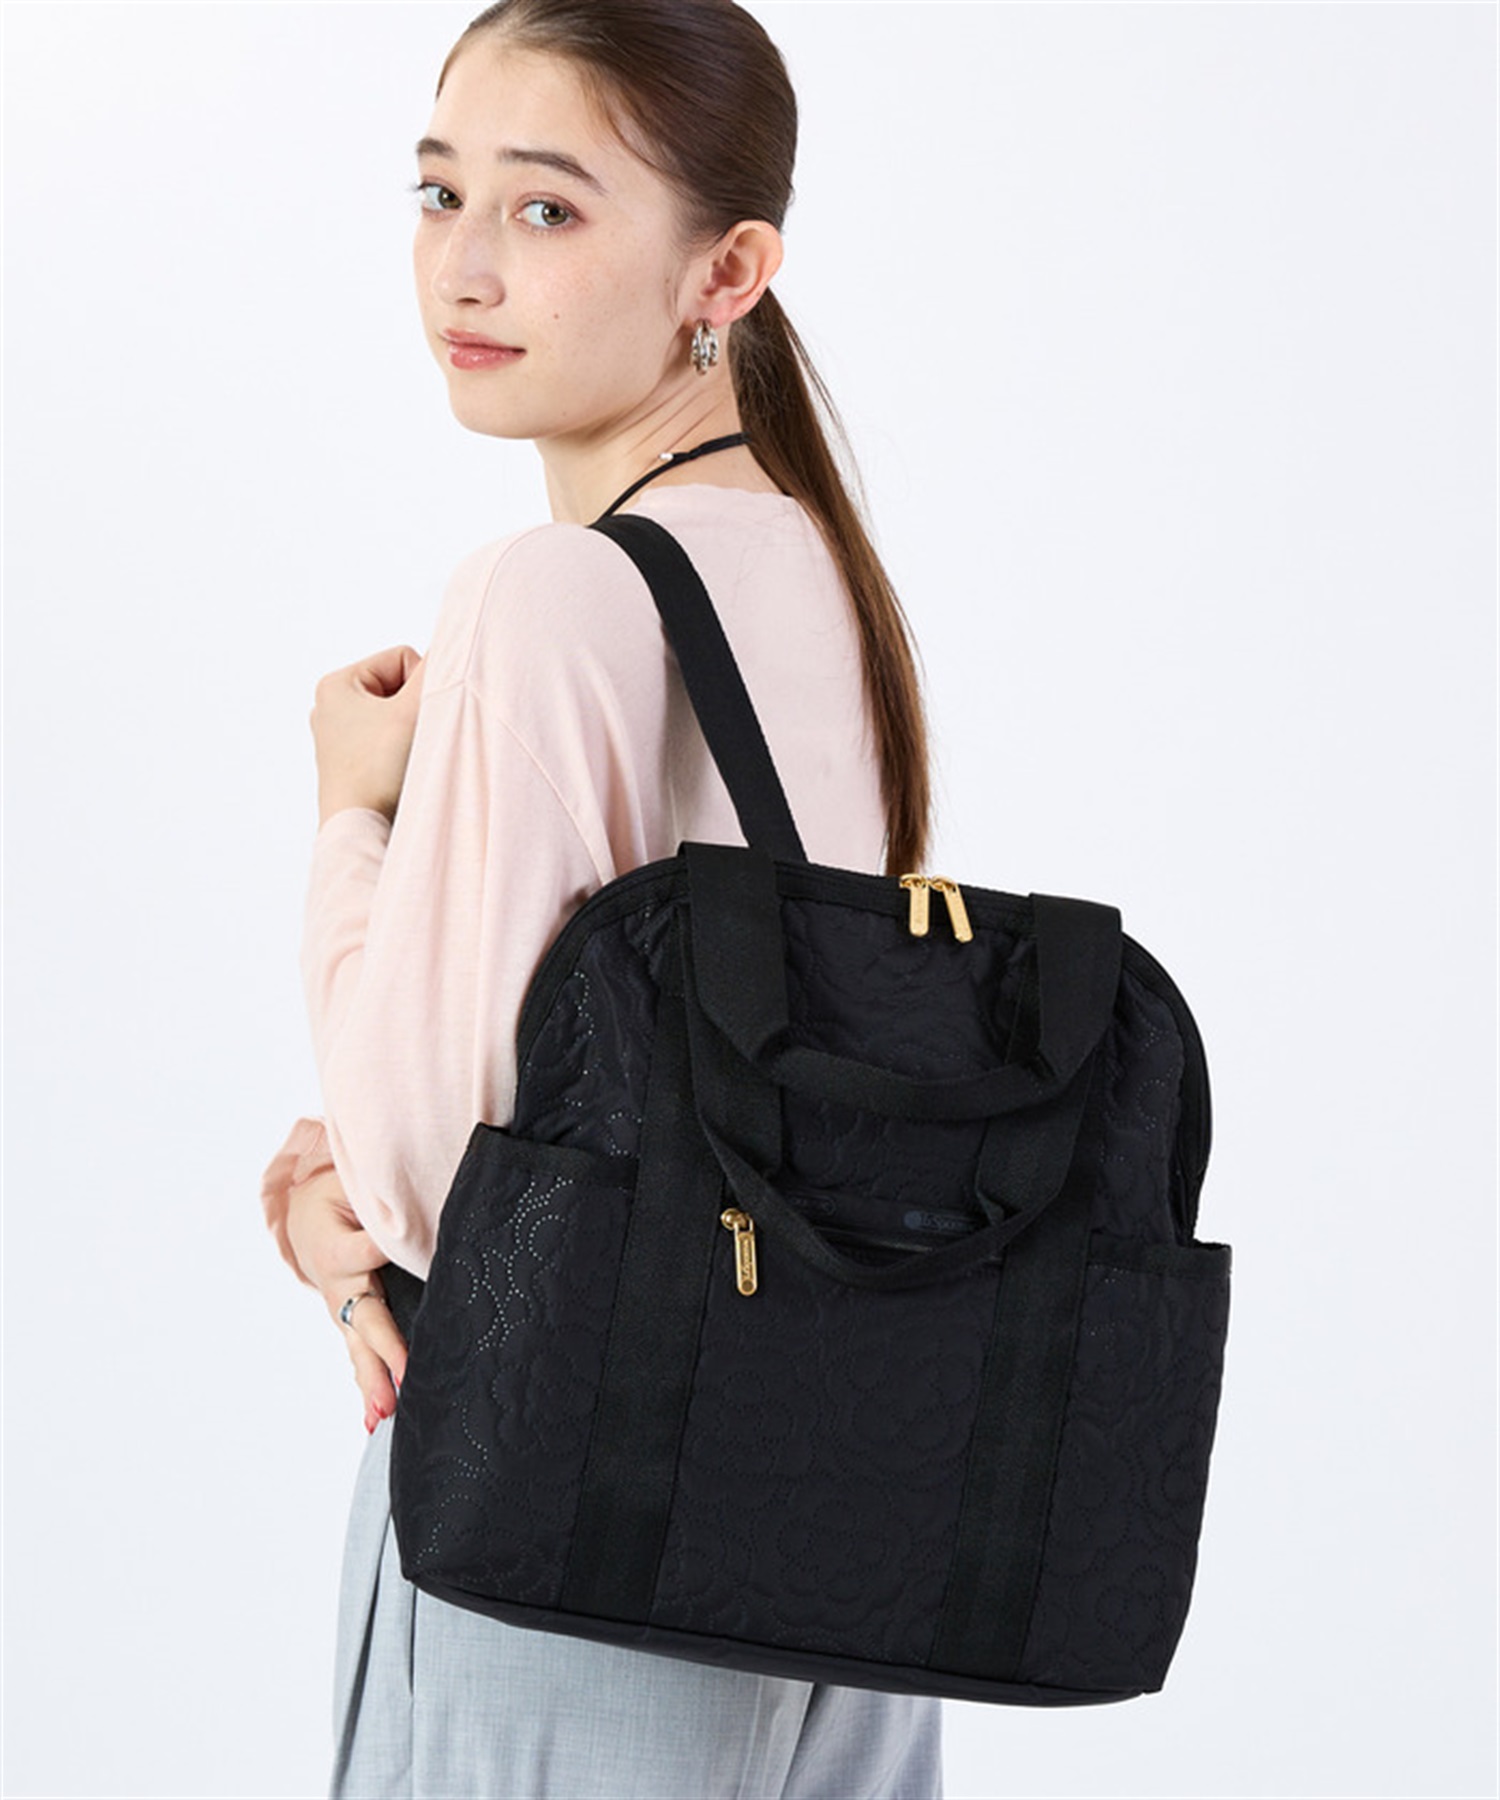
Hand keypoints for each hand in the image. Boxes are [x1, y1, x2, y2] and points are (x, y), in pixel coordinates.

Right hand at [285, 1165, 407, 1431]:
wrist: (307, 1218)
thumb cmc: (338, 1196)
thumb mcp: (353, 1185)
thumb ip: (381, 1197)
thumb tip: (412, 1212)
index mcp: (337, 1247)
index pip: (371, 1251)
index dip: (388, 1249)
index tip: (405, 1250)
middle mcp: (339, 1285)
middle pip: (366, 1318)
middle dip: (385, 1349)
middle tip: (404, 1378)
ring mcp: (345, 1310)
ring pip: (361, 1349)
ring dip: (374, 1383)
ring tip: (385, 1415)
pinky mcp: (351, 1324)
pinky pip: (360, 1356)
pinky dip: (368, 1388)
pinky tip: (376, 1421)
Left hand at [311, 645, 424, 825]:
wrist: (359, 832)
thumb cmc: (378, 772)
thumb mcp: (413, 712)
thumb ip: (438, 671)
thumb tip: (458, 639)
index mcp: (336, 683)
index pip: (403, 658)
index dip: (422, 686)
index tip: (415, 719)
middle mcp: (331, 706)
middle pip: (400, 687)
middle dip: (415, 711)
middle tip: (411, 742)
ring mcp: (338, 736)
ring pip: (397, 716)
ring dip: (411, 733)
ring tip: (403, 761)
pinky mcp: (349, 763)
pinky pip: (389, 741)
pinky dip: (401, 753)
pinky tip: (397, 774)